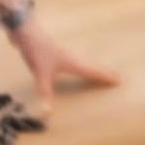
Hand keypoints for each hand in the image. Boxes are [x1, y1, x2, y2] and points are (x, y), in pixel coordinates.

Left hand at [5, 17, 120, 118]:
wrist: (25, 30)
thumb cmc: (36, 50)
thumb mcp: (40, 74)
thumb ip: (45, 93)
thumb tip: (48, 114)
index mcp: (73, 62)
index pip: (93, 72)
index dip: (105, 77)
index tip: (120, 80)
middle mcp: (72, 57)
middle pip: (92, 67)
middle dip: (104, 73)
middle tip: (117, 77)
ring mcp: (64, 53)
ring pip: (84, 63)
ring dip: (94, 68)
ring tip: (101, 73)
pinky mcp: (55, 52)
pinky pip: (74, 61)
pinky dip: (81, 66)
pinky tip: (76, 67)